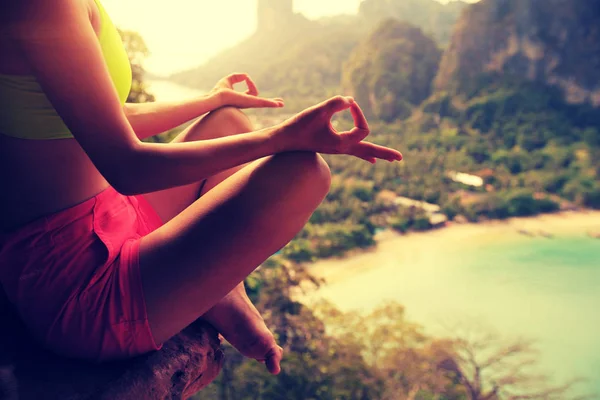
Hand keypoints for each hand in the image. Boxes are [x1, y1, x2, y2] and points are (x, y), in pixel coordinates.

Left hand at [210, 73, 283, 109]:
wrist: (216, 97)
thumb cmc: (219, 91)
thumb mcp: (228, 80)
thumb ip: (237, 77)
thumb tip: (245, 76)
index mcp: (242, 98)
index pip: (252, 93)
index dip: (250, 83)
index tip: (246, 77)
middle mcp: (247, 102)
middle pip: (261, 102)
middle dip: (271, 102)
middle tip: (281, 103)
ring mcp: (250, 103)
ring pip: (264, 103)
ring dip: (273, 103)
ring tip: (282, 104)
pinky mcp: (251, 102)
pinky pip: (263, 102)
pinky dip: (271, 103)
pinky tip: (278, 104)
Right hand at [276, 96, 402, 162]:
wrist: (283, 140)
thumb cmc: (299, 126)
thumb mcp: (319, 111)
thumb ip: (336, 103)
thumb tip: (351, 100)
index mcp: (342, 143)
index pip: (363, 128)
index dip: (360, 113)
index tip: (349, 103)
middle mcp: (342, 148)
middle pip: (368, 151)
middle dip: (384, 153)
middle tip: (400, 159)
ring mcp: (337, 148)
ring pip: (361, 152)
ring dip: (375, 154)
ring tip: (390, 159)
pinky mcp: (332, 145)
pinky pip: (352, 151)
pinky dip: (363, 154)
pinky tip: (369, 160)